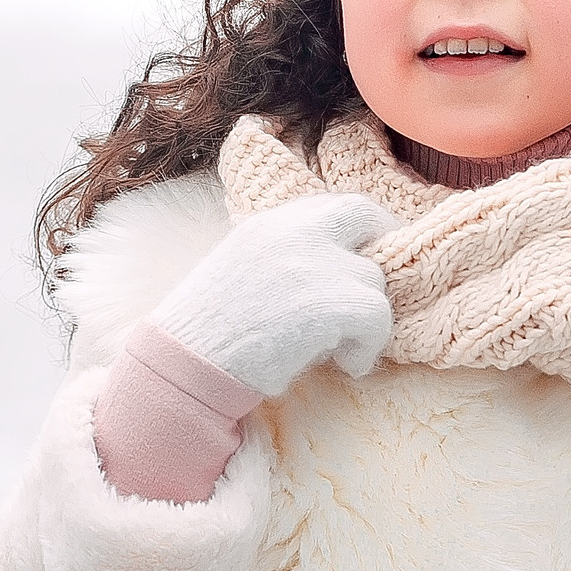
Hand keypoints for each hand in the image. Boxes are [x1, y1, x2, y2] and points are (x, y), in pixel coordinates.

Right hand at [150, 193, 396, 396]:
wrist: (188, 363)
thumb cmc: (210, 332)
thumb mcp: (243, 269)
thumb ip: (287, 256)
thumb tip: (339, 269)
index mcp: (270, 222)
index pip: (329, 206)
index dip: (354, 230)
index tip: (363, 253)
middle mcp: (295, 232)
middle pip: (362, 214)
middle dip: (383, 240)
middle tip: (379, 278)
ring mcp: (315, 263)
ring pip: (374, 280)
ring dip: (366, 316)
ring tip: (340, 346)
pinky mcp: (331, 302)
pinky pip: (378, 318)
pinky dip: (369, 347)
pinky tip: (347, 365)